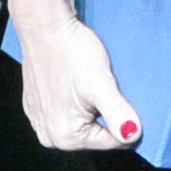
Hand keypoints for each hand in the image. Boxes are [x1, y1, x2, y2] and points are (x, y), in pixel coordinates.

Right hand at [12, 12, 142, 150]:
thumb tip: (132, 135)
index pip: (114, 141)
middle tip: (109, 89)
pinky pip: (69, 112)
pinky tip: (81, 83)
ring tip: (95, 84)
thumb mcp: (101, 84)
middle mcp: (49, 135)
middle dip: (109, 115)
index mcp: (66, 136)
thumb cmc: (72, 54)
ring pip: (85, 123)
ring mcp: (41, 122)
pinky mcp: (38, 108)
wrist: (45, 29)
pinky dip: (80, 102)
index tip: (130, 102)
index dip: (128, 123)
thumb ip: (117, 114)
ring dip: (95, 108)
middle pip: (98, 134)